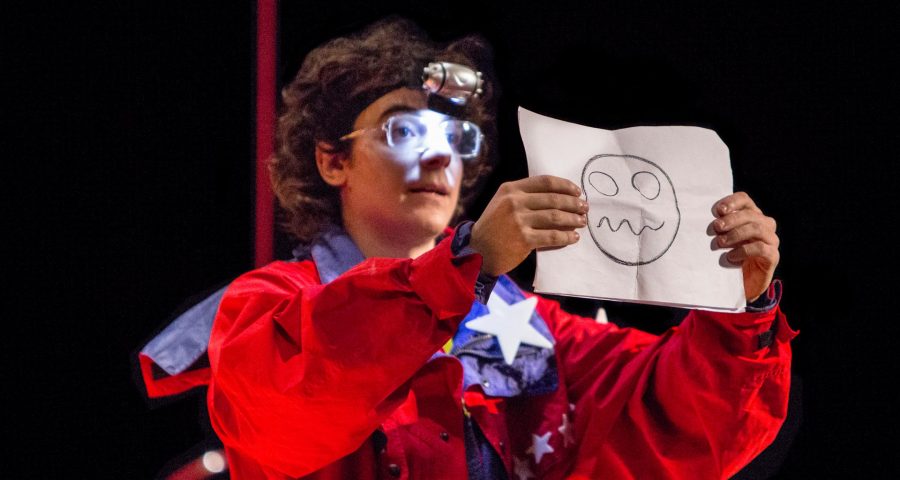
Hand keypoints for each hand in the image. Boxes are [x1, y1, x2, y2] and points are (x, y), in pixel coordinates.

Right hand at [470, 175, 586, 275]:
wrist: (478, 250)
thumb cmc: (494, 226)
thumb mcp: (503, 202)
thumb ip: (524, 196)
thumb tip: (558, 196)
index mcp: (511, 189)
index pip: (545, 182)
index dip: (565, 186)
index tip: (577, 191)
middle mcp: (515, 202)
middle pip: (554, 199)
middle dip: (573, 203)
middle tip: (584, 208)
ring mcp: (519, 220)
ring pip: (556, 217)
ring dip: (573, 219)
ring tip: (582, 222)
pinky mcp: (524, 239)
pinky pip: (552, 236)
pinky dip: (566, 237)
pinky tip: (573, 237)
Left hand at [712, 192, 779, 301]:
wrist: (740, 284)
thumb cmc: (727, 257)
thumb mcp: (722, 239)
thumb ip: (718, 227)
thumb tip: (705, 219)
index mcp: (751, 216)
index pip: (745, 200)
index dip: (732, 202)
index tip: (718, 211)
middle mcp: (764, 225)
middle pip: (751, 214)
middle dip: (731, 220)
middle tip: (716, 228)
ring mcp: (771, 240)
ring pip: (757, 228)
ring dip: (736, 234)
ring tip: (720, 243)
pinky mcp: (772, 256)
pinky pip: (761, 248)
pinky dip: (743, 250)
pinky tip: (730, 257)